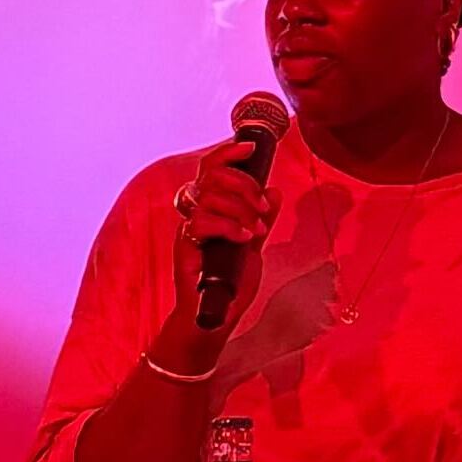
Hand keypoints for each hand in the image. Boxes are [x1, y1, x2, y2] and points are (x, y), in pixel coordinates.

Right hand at [167, 124, 281, 340]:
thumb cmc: (232, 282)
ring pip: (209, 197)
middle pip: (212, 175)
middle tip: (261, 206)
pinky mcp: (186, 245)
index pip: (213, 167)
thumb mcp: (255, 245)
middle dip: (243, 184)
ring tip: (255, 230)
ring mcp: (190, 228)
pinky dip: (228, 227)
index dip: (228, 153)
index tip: (251, 147)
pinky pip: (202, 222)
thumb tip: (275, 191)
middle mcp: (198, 212)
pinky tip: (243, 239)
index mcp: (213, 207)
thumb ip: (262, 219)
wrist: (217, 314)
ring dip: (240, 209)